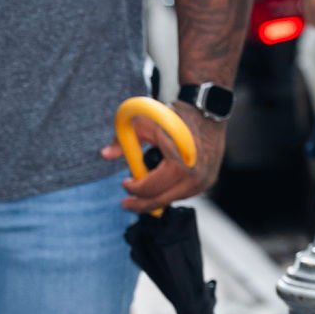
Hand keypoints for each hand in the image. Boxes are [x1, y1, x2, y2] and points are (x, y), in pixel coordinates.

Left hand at [101, 101, 223, 211]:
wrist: (205, 109)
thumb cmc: (176, 116)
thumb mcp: (144, 124)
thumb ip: (123, 141)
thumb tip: (105, 154)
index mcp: (179, 165)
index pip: (151, 188)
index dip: (134, 190)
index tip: (125, 184)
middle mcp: (195, 177)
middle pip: (162, 200)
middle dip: (142, 203)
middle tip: (127, 204)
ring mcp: (204, 180)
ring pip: (174, 198)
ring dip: (157, 196)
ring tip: (143, 189)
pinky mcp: (209, 180)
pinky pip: (185, 192)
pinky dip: (171, 190)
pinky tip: (161, 184)